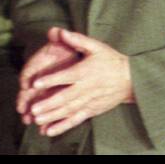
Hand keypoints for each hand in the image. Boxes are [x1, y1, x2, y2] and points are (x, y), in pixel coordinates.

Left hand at [18, 28, 132, 137]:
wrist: (131, 79)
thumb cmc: (111, 60)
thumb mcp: (96, 47)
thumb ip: (78, 40)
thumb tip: (61, 32)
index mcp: (85, 72)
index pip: (65, 76)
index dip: (50, 80)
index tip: (36, 83)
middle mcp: (86, 88)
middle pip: (65, 97)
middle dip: (48, 104)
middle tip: (33, 108)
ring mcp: (89, 101)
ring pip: (68, 110)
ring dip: (52, 116)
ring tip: (37, 120)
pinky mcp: (92, 110)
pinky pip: (76, 119)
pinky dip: (63, 126)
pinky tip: (50, 131)